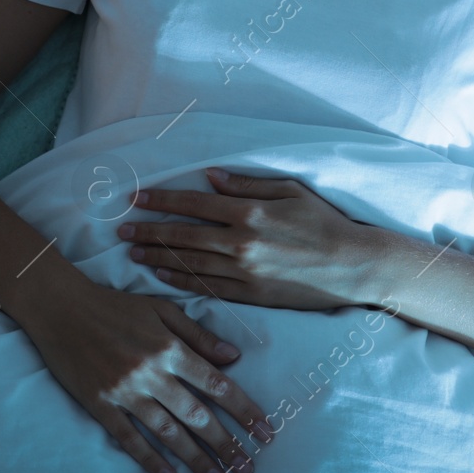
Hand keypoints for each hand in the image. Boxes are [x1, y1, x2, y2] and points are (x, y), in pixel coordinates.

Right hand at [17, 278, 275, 472]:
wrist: (61, 308)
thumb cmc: (115, 306)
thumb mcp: (162, 309)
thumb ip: (198, 334)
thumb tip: (234, 356)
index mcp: (170, 347)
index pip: (216, 384)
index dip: (243, 410)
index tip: (265, 430)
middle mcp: (151, 373)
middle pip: (197, 416)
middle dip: (227, 444)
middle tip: (249, 468)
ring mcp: (125, 393)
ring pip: (169, 433)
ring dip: (197, 460)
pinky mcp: (101, 406)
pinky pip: (130, 440)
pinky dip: (151, 461)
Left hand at [118, 167, 367, 310]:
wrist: (352, 266)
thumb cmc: (325, 222)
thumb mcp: (291, 191)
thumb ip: (248, 184)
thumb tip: (211, 177)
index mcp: (249, 212)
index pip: (194, 204)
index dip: (162, 200)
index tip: (136, 198)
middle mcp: (241, 242)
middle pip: (183, 235)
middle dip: (148, 231)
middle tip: (121, 229)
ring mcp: (245, 272)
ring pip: (189, 263)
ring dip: (157, 256)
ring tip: (132, 252)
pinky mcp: (251, 295)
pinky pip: (207, 287)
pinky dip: (181, 280)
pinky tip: (161, 275)